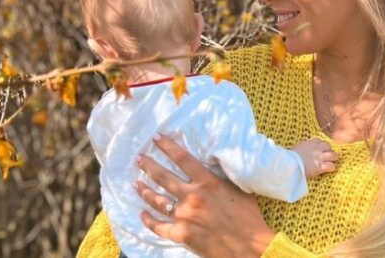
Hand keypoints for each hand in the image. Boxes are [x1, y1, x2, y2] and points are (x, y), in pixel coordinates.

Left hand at [135, 134, 275, 257]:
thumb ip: (222, 177)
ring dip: (144, 191)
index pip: (182, 158)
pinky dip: (148, 220)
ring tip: (136, 183)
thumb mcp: (238, 189)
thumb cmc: (248, 218)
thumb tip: (214, 164)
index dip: (167, 146)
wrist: (249, 246)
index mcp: (207, 182)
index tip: (155, 138)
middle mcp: (192, 196)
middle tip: (138, 158)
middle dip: (148, 165)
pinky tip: (141, 214)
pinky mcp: (181, 234)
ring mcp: (184, 216)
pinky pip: (159, 226)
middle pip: (163, 176)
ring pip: (157, 200)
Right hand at [293, 138, 337, 177]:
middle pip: (328, 146)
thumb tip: (305, 147)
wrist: (291, 164)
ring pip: (333, 155)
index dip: (321, 145)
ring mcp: (320, 157)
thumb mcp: (298, 147)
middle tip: (327, 155)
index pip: (319, 140)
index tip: (320, 149)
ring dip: (333, 158)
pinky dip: (331, 167)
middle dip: (329, 150)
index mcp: (310, 142)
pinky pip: (331, 166)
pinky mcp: (321, 166)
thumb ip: (304, 146)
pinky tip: (329, 169)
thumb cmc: (291, 156)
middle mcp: (317, 148)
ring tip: (331, 161)